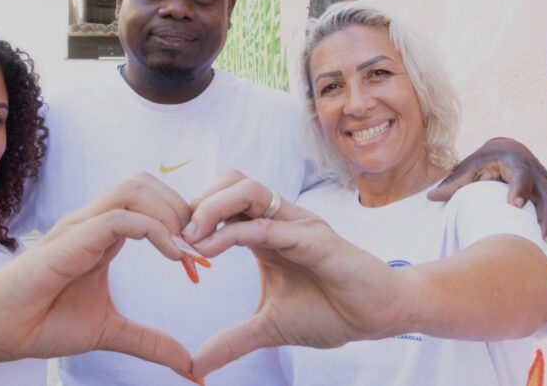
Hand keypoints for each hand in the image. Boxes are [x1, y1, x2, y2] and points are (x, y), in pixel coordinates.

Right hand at [0, 173, 197, 377]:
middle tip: (200, 248)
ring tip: (188, 250)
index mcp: (103, 235)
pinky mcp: (70, 239)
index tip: (203, 258)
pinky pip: (119, 218)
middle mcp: (93, 222)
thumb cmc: (43, 323)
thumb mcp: (111, 332)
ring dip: (169, 213)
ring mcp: (80, 226)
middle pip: (145, 184)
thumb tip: (190, 366)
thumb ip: (149, 341)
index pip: (149, 203)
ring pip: (134, 189)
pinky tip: (173, 255)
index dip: (182, 222)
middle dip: (180, 207)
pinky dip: (153, 230)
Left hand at [184, 172, 407, 378]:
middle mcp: (279, 219)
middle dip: (196, 202)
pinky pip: (268, 225)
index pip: (222, 202)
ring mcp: (297, 224)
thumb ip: (232, 340)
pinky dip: (234, 233)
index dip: (192, 216)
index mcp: (266, 232)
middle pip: (230, 182)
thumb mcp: (268, 327)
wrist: (378, 316)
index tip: (168, 243)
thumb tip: (195, 364)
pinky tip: (210, 250)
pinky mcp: (315, 238)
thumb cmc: (331, 311)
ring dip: (211, 207)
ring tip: (189, 237)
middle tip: (174, 235)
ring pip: (247, 190)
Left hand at [427, 138, 546, 246]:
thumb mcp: (469, 166)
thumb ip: (454, 182)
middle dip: (545, 216)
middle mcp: (536, 173)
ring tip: (543, 247)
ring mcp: (546, 185)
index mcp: (515, 162)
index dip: (520, 188)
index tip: (515, 205)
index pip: (522, 175)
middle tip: (538, 237)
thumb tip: (430, 197)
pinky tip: (545, 247)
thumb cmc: (486, 160)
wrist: (509, 150)